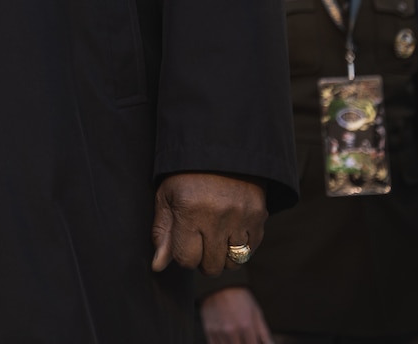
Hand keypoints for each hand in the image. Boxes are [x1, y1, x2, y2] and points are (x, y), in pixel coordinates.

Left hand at [151, 172, 266, 275]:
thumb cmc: (186, 176)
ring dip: (221, 257)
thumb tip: (158, 266)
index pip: (186, 259)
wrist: (220, 150)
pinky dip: (240, 248)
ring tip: (214, 238)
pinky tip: (230, 233)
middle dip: (202, 260)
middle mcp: (217, 217)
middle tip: (199, 241)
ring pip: (233, 263)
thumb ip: (162, 233)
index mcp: (189, 211)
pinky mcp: (259, 217)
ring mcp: (241, 218)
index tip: (183, 243)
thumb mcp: (166, 197)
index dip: (182, 256)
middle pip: (211, 267)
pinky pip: (250, 251)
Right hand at [200, 286, 273, 343]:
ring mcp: (219, 331)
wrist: (219, 284)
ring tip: (237, 339)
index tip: (252, 342)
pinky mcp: (208, 330)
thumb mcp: (256, 312)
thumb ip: (264, 333)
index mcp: (246, 326)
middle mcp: (232, 331)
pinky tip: (227, 340)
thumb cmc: (240, 297)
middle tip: (245, 339)